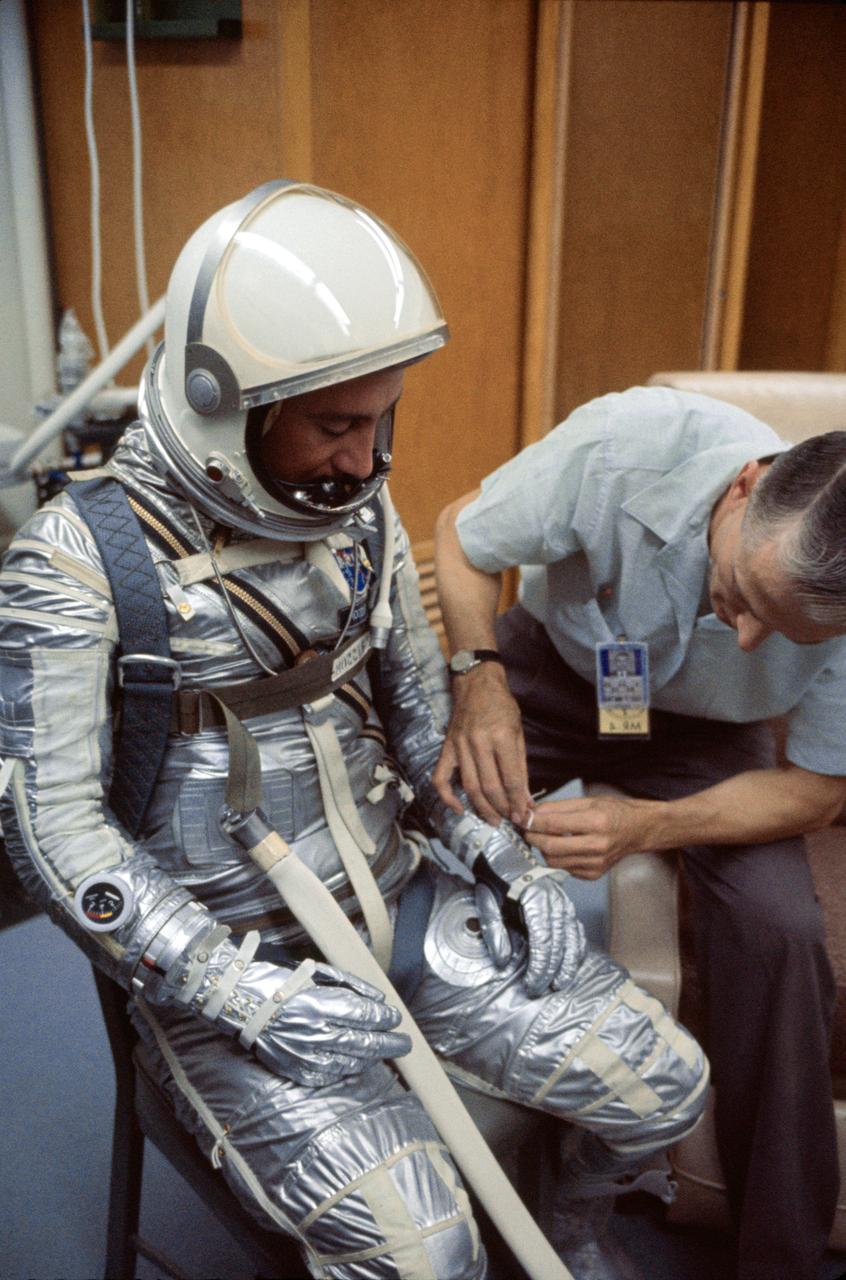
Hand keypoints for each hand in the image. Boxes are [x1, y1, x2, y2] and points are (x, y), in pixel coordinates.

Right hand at [251, 961, 410, 1086]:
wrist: (242, 1002)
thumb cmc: (282, 982)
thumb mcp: (319, 974)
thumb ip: (352, 988)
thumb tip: (379, 1002)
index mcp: (319, 1005)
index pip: (364, 1017)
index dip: (384, 1020)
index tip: (395, 1018)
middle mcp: (313, 1033)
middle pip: (363, 1043)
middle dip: (389, 1044)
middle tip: (404, 1043)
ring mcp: (305, 1055)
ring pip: (350, 1062)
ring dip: (371, 1057)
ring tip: (383, 1051)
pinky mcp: (296, 1069)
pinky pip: (330, 1074)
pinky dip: (348, 1068)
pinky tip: (358, 1062)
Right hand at [433, 665, 531, 826]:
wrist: (476, 684)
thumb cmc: (502, 707)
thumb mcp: (518, 733)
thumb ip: (521, 767)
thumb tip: (525, 797)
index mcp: (501, 736)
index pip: (510, 778)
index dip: (518, 801)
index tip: (523, 816)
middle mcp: (479, 742)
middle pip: (490, 786)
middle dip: (502, 808)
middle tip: (510, 820)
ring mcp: (459, 746)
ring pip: (469, 786)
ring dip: (482, 808)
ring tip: (493, 820)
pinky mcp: (447, 748)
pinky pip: (441, 777)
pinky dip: (447, 796)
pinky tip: (459, 808)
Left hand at [472, 829, 586, 996]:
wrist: (501, 851)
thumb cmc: (493, 877)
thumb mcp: (487, 901)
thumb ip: (494, 931)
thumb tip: (502, 961)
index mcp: (535, 896)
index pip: (543, 938)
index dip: (540, 965)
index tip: (533, 984)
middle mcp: (554, 897)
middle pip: (559, 940)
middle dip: (552, 969)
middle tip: (541, 989)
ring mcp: (562, 899)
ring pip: (572, 935)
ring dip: (568, 961)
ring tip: (561, 982)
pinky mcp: (564, 902)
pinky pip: (576, 926)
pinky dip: (577, 946)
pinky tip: (573, 961)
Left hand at [522, 794, 659, 878]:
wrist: (638, 830)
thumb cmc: (614, 812)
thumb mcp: (587, 801)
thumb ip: (557, 808)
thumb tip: (532, 813)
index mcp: (597, 822)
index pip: (554, 825)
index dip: (533, 822)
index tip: (522, 818)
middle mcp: (598, 846)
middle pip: (551, 848)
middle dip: (533, 838)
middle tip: (528, 830)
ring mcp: (596, 863)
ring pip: (554, 861)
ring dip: (544, 849)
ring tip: (547, 836)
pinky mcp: (594, 874)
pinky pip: (564, 869)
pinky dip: (558, 858)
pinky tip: (565, 846)